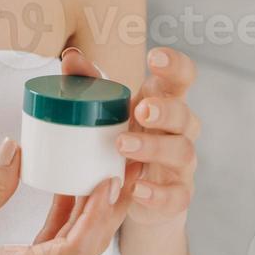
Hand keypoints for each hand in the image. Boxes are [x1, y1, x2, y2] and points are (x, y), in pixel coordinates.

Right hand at [0, 134, 134, 254]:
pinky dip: (67, 225)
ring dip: (90, 215)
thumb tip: (16, 149)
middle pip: (85, 250)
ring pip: (74, 253)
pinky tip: (64, 194)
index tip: (110, 179)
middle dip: (108, 208)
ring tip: (100, 173)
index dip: (99, 214)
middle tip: (122, 168)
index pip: (75, 249)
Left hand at [61, 46, 198, 227]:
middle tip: (141, 109)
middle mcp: (180, 131)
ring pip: (182, 152)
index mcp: (166, 102)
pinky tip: (136, 188)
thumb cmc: (126, 138)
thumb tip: (70, 58)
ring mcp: (181, 164)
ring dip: (154, 148)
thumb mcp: (109, 111)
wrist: (135, 192)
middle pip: (185, 115)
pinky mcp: (177, 195)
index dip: (175, 65)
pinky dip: (157, 194)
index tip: (153, 57)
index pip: (182, 78)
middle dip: (165, 110)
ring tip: (122, 146)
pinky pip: (176, 196)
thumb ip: (91, 83)